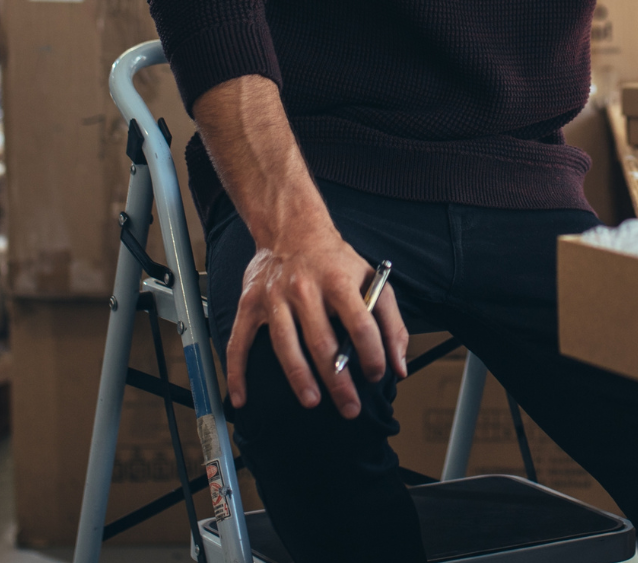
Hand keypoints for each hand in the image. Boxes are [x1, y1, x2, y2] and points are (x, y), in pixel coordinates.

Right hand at [226, 229, 407, 417]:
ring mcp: (274, 297)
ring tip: (311, 401)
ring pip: (285, 344)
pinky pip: (239, 341)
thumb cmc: (336, 261)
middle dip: (338, 380)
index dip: (371, 354)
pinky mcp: (250, 304)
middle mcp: (305, 288)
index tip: (376, 375)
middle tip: (349, 407)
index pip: (360, 324)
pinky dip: (237, 371)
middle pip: (322, 341)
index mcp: (339, 281)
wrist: (293, 229)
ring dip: (299, 377)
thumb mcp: (371, 280)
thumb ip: (391, 322)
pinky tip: (241, 397)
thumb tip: (399, 365)